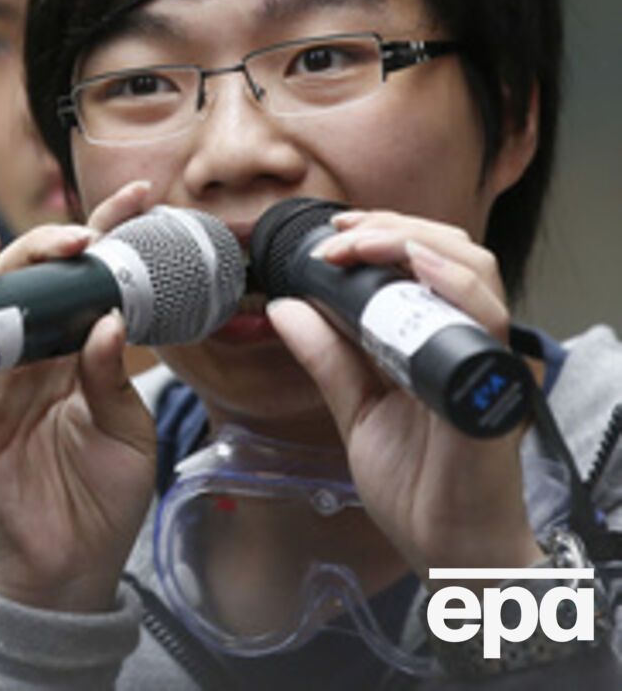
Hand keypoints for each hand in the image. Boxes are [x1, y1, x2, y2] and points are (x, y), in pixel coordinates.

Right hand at [0, 180, 156, 612]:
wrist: (69, 571)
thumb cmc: (103, 500)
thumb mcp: (128, 433)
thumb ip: (114, 376)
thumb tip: (109, 317)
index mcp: (77, 354)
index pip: (89, 282)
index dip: (109, 235)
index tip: (142, 196)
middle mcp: (32, 356)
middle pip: (31, 281)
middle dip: (51, 246)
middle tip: (82, 236)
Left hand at [266, 210, 541, 576]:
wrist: (445, 547)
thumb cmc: (416, 483)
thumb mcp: (356, 407)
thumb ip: (327, 357)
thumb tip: (286, 307)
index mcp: (435, 341)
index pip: (424, 262)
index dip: (382, 235)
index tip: (332, 234)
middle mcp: (464, 342)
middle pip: (451, 252)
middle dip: (391, 229)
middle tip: (341, 234)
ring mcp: (480, 361)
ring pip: (475, 271)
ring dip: (413, 245)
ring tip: (363, 244)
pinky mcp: (489, 386)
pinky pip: (485, 322)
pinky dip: (452, 285)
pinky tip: (416, 269)